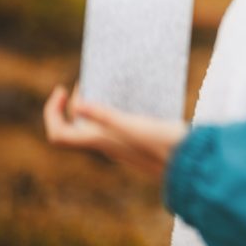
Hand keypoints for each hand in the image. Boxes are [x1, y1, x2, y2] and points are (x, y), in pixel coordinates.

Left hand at [44, 85, 187, 177]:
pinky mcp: (135, 142)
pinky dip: (109, 110)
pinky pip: (110, 127)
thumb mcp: (135, 126)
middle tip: (86, 82)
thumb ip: (106, 117)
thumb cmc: (165, 145)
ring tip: (105, 86)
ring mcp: (120, 145)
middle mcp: (106, 145)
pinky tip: (128, 98)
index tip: (63, 90)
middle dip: (73, 103)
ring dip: (92, 106)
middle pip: (73, 128)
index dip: (52, 113)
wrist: (192, 163)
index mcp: (100, 141)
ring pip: (92, 127)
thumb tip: (76, 105)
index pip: (58, 134)